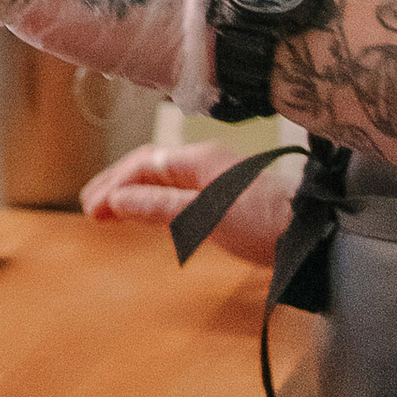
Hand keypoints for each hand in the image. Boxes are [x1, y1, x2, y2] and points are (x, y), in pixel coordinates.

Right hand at [82, 141, 298, 265]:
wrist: (307, 236)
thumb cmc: (262, 223)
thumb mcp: (206, 216)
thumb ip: (161, 207)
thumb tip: (119, 201)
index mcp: (197, 160)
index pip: (143, 165)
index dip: (113, 184)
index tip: (92, 207)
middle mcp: (202, 164)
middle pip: (148, 169)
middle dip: (116, 185)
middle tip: (90, 207)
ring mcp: (212, 180)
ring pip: (160, 181)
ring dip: (131, 194)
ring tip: (107, 211)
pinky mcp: (220, 198)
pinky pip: (174, 193)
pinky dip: (151, 202)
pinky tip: (145, 214)